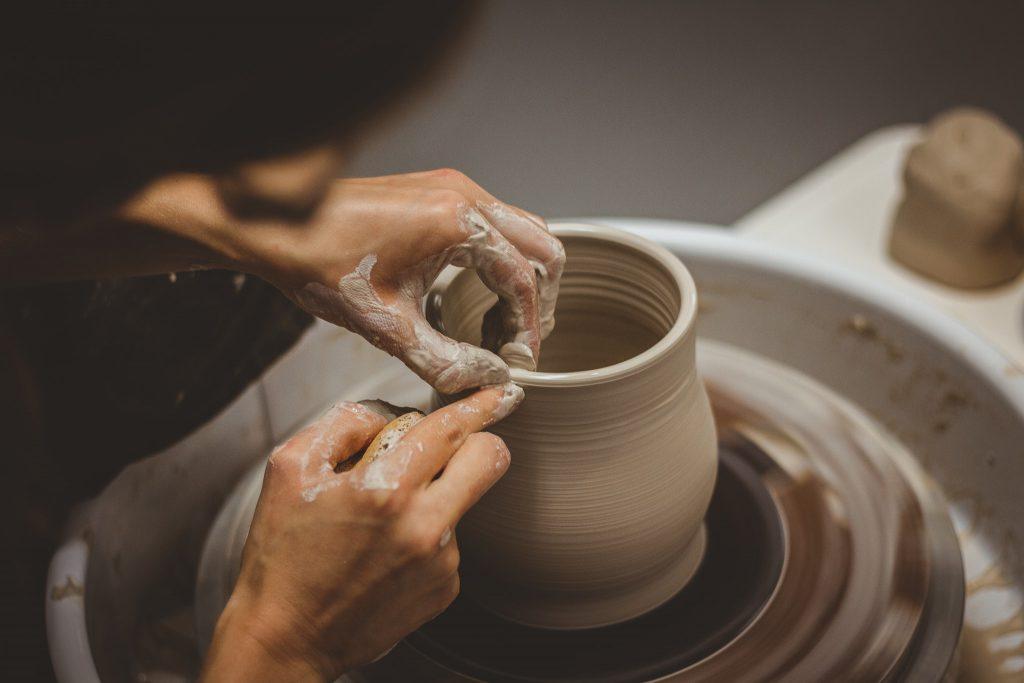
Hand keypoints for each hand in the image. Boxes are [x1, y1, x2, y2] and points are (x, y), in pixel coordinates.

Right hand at [200, 384, 521, 681]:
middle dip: (481, 443)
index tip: (498, 394)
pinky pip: (451, 543)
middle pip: (490, 461)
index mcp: (387, 490)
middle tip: (454, 446)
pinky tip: (387, 552)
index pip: (451, 430)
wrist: (286, 639)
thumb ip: (344, 424)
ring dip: (437, 496)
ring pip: (464, 502)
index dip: (479, 404)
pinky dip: (427, 536)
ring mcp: (440, 563)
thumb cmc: (282, 556)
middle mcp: (424, 527)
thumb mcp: (292, 469)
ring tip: (382, 520)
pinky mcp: (443, 590)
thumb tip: (387, 413)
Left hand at [229, 170, 564, 392]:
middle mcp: (464, 195)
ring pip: (524, 232)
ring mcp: (453, 188)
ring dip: (523, 280)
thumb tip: (492, 379)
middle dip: (538, 301)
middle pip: (543, 247)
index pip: (523, 279)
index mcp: (457, 222)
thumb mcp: (387, 327)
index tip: (517, 363)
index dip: (527, 329)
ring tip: (498, 328)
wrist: (275, 226)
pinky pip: (495, 225)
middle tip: (517, 345)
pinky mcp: (439, 192)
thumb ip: (447, 361)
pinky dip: (500, 262)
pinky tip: (475, 298)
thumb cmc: (321, 266)